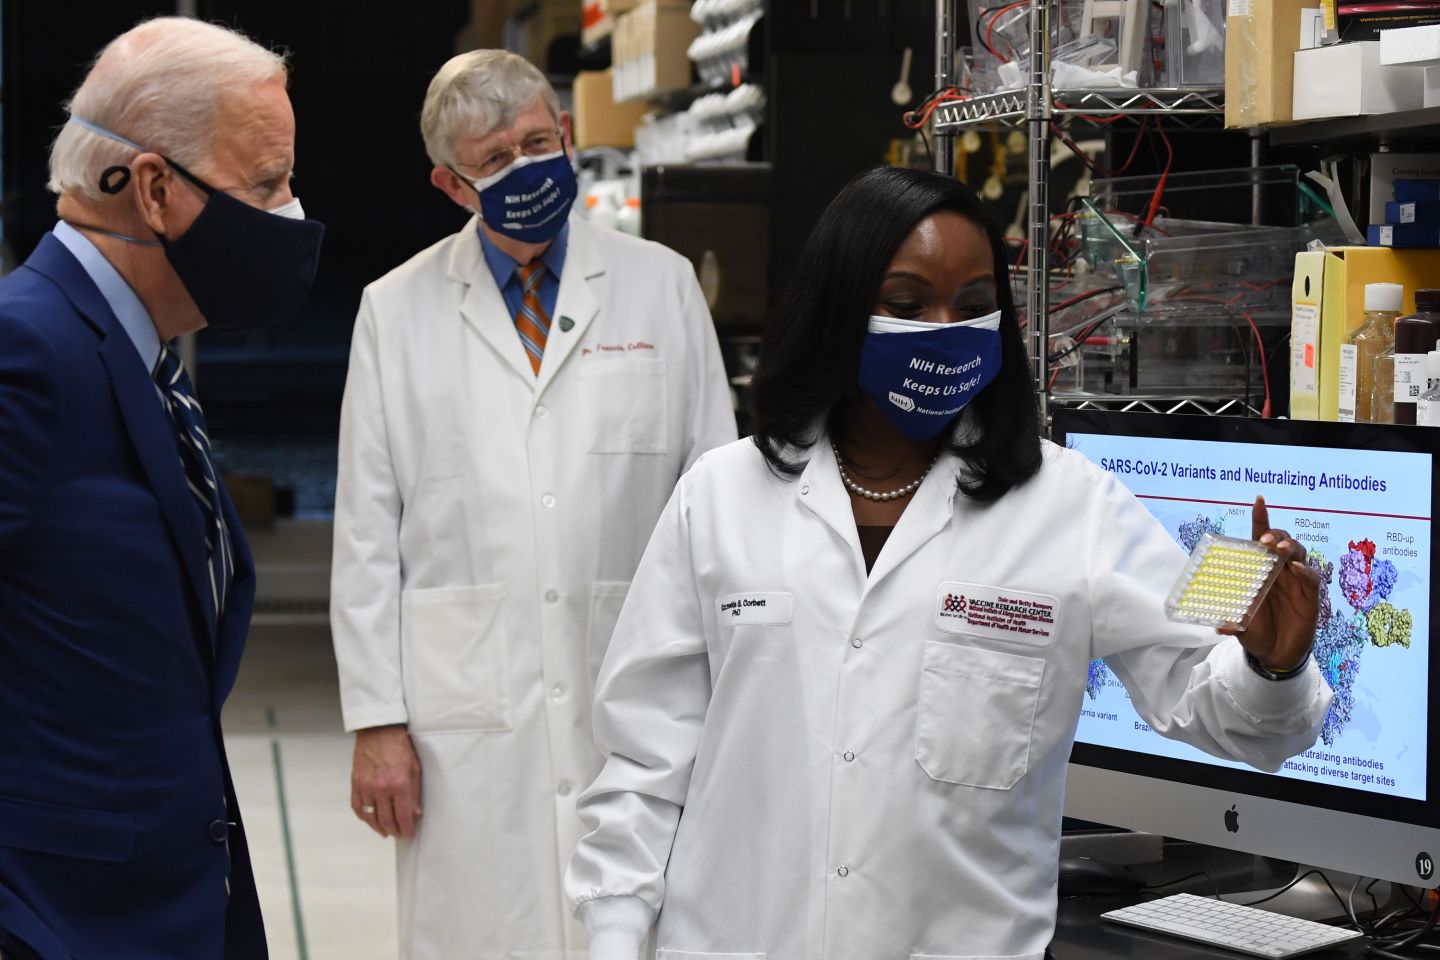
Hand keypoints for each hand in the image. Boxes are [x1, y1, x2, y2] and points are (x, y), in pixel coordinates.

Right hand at [351, 724, 421, 839]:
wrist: (378, 730)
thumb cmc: (400, 746)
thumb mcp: (415, 767)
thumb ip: (415, 792)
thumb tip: (416, 813)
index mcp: (399, 784)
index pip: (403, 816)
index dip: (407, 829)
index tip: (409, 835)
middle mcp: (381, 788)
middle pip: (386, 820)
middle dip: (394, 831)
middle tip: (399, 834)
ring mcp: (366, 787)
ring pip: (370, 817)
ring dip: (379, 828)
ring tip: (386, 832)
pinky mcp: (356, 783)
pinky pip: (357, 807)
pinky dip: (364, 817)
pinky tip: (371, 820)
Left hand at [1218, 496, 1320, 671]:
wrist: (1275, 655)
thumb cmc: (1256, 632)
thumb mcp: (1240, 625)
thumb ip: (1233, 621)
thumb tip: (1220, 625)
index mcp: (1259, 570)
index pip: (1262, 539)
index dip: (1262, 519)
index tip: (1259, 500)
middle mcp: (1279, 572)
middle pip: (1283, 543)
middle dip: (1276, 536)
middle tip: (1267, 540)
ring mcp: (1295, 582)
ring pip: (1299, 555)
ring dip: (1291, 548)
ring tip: (1282, 550)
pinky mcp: (1309, 597)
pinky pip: (1311, 579)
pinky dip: (1306, 572)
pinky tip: (1297, 569)